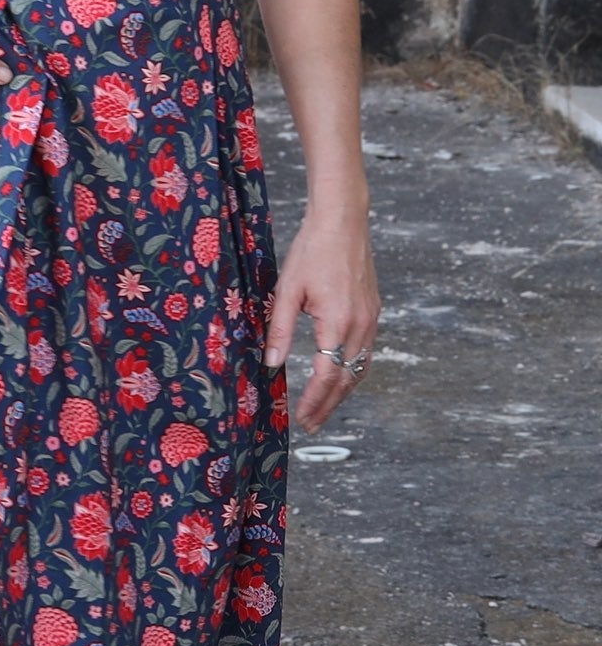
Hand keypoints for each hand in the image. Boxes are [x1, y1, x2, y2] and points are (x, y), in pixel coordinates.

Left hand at [262, 207, 380, 435]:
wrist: (343, 221)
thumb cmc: (311, 250)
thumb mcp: (287, 290)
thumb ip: (280, 329)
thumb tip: (271, 364)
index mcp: (338, 322)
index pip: (327, 375)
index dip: (314, 400)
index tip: (301, 418)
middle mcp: (361, 325)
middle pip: (347, 378)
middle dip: (329, 404)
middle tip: (312, 425)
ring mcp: (372, 318)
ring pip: (360, 367)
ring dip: (343, 391)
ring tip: (324, 407)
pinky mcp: (373, 310)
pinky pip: (366, 351)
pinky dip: (352, 370)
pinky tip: (339, 375)